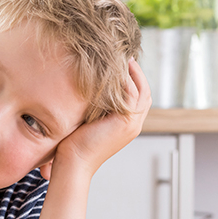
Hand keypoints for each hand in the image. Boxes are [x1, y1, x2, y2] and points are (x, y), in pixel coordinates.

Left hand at [43, 59, 151, 178]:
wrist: (72, 163)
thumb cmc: (72, 146)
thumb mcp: (87, 120)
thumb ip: (94, 107)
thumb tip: (84, 88)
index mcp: (126, 126)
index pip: (138, 97)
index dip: (133, 79)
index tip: (121, 63)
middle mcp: (134, 125)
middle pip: (145, 91)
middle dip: (136, 72)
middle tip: (126, 55)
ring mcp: (132, 124)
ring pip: (142, 90)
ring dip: (133, 72)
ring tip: (123, 56)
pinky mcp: (126, 122)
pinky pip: (132, 93)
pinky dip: (127, 79)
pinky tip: (115, 67)